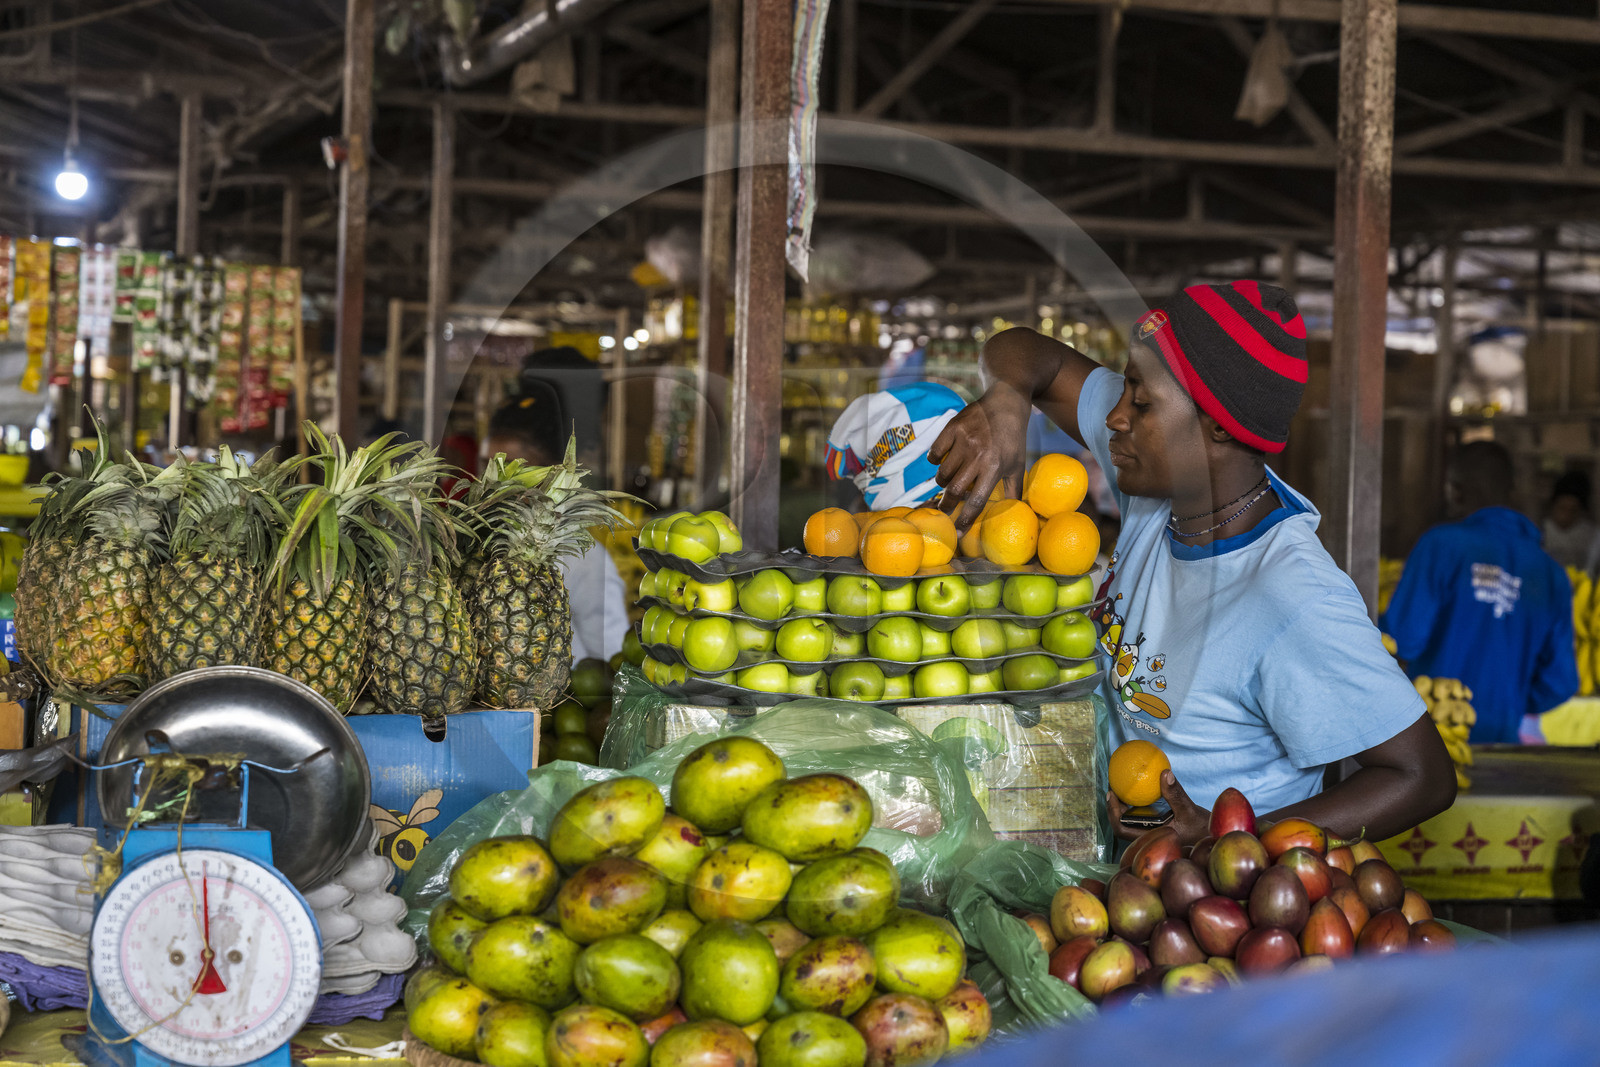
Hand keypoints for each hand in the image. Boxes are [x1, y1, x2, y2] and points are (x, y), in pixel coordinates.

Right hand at [927, 385, 1031, 531]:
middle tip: (944, 511)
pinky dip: (935, 461)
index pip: (977, 500)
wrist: (1006, 402)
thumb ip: (1014, 490)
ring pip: (942, 474)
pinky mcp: (952, 428)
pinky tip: (942, 460)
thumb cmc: (1013, 438)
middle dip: (947, 505)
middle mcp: (978, 455)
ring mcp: (963, 441)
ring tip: (949, 481)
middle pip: (955, 490)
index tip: (958, 533)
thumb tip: (1016, 513)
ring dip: (943, 483)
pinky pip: (934, 453)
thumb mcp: (1018, 464)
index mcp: (995, 466)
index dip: (966, 519)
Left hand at [1108, 770, 1210, 845]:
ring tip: (1123, 787)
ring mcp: (1153, 835)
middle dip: (1115, 808)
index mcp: (1151, 840)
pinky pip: (1143, 817)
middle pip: (1123, 825)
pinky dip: (1139, 805)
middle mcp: (1149, 839)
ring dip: (1126, 807)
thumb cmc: (1203, 829)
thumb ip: (1176, 794)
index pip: (1122, 830)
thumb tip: (1165, 772)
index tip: (1111, 795)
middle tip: (1113, 787)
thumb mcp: (1189, 810)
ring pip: (1132, 821)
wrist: (1214, 840)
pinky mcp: (1159, 829)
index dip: (1113, 813)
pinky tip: (1141, 791)